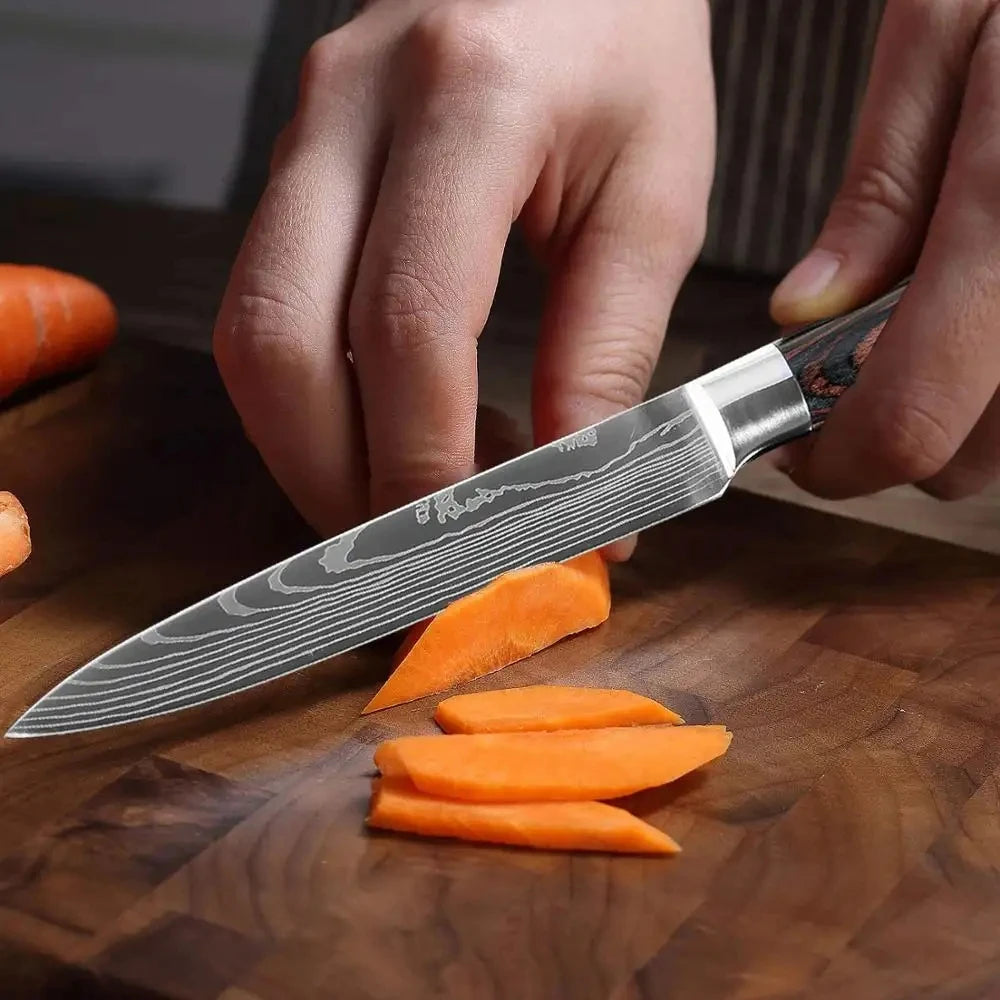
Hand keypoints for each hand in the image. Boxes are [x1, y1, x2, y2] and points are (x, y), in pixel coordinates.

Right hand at [214, 0, 714, 554]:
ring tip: (413, 503)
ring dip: (315, 453)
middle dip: (339, 483)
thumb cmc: (627, 55)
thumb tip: (579, 498)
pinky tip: (397, 429)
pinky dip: (320, 403)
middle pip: (280, 344)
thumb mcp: (655, 200)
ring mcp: (302, 133)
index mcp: (468, 101)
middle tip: (423, 556)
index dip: (428, 466)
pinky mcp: (292, 166)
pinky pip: (266, 311)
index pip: (409, 324)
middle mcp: (350, 110)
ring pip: (250, 338)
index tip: (478, 551)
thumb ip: (610, 353)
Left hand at [770, 0, 999, 500]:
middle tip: (854, 375)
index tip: (797, 446)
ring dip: (964, 416)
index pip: (912, 418)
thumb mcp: (957, 22)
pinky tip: (988, 309)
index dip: (837, 458)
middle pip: (971, 460)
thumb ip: (885, 189)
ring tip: (932, 328)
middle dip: (895, 434)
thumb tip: (806, 315)